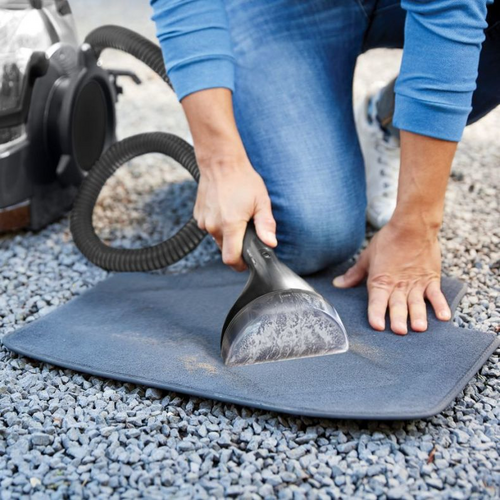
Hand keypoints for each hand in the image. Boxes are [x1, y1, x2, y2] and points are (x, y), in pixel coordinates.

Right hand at [194, 152, 276, 270]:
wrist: (220, 162)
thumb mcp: (261, 201)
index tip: (247, 261)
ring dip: (227, 235)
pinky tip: (225, 210)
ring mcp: (204, 221)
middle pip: (225, 251)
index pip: (231, 259)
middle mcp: (213, 226)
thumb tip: (271, 243)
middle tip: (246, 231)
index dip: (240, 264)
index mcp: (230, 225)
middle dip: (236, 247)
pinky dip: (218, 225)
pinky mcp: (198, 215)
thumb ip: (266, 225)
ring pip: (217, 239)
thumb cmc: (243, 179)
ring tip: (236, 216)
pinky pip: (210, 228)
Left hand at [333, 219, 450, 333]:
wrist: (413, 225)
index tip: (377, 326)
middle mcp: (398, 284)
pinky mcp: (430, 279)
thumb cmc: (388, 240)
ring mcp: (416, 283)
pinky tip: (444, 317)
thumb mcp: (367, 257)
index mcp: (381, 280)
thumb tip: (338, 284)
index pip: (377, 300)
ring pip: (416, 302)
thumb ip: (354, 274)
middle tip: (399, 331)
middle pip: (397, 304)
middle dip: (398, 318)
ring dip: (418, 315)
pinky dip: (440, 305)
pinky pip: (436, 294)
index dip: (376, 313)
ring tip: (419, 328)